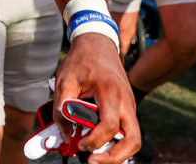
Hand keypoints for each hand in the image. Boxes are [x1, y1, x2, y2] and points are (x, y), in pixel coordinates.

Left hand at [54, 34, 139, 163]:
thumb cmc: (81, 60)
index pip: (109, 126)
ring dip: (117, 152)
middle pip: (132, 140)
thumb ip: (62, 108)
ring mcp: (130, 105)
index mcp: (110, 92)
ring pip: (133, 138)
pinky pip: (127, 130)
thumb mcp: (64, 80)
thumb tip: (66, 134)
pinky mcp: (127, 108)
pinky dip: (116, 141)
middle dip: (115, 156)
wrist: (97, 43)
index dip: (94, 141)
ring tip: (96, 156)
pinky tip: (98, 142)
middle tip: (93, 160)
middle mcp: (126, 101)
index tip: (80, 145)